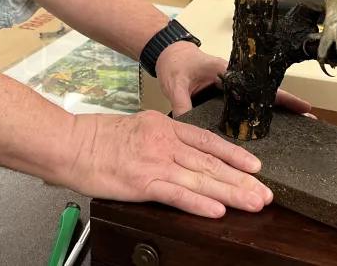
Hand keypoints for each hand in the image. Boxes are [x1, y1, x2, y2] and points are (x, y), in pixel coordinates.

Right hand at [62, 110, 271, 217]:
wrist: (70, 143)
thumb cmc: (95, 137)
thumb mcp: (135, 127)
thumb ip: (159, 137)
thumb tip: (179, 150)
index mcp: (162, 126)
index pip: (207, 141)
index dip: (235, 155)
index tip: (256, 168)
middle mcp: (163, 142)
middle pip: (211, 162)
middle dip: (242, 180)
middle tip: (266, 193)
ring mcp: (154, 162)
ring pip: (201, 178)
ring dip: (231, 193)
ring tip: (254, 203)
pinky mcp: (141, 182)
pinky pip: (176, 194)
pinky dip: (199, 202)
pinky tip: (217, 210)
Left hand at [156, 42, 311, 118]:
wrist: (169, 54)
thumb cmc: (174, 63)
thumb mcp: (176, 84)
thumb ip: (182, 104)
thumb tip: (188, 124)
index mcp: (226, 71)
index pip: (257, 84)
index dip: (278, 96)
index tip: (299, 106)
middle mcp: (233, 77)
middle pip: (264, 91)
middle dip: (287, 103)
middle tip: (309, 117)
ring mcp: (232, 84)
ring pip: (258, 97)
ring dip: (276, 108)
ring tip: (300, 122)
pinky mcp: (227, 91)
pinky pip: (246, 101)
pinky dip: (259, 111)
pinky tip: (270, 124)